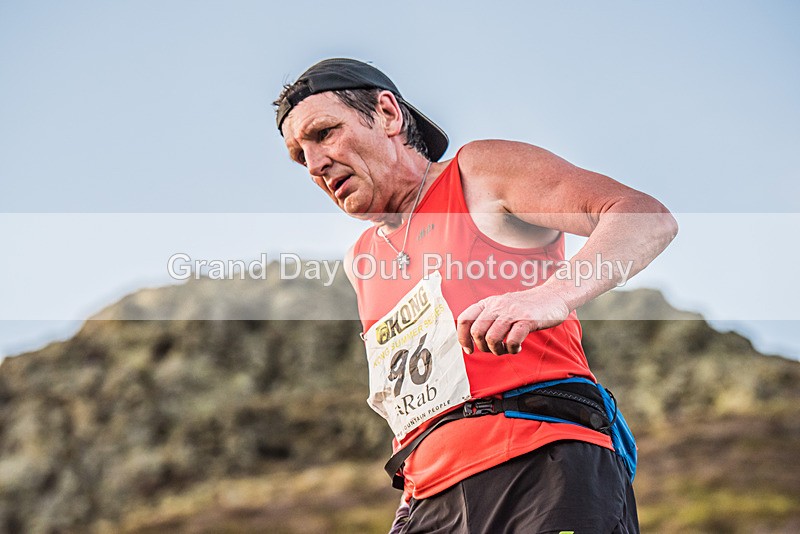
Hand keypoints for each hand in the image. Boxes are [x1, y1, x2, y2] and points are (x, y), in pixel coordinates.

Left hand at [456, 288, 570, 355]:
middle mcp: (498, 306)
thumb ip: (488, 317)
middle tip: (494, 350)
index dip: (462, 338)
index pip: (464, 319)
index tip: (469, 350)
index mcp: (489, 303)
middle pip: (477, 332)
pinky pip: (512, 341)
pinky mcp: (527, 320)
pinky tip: (518, 347)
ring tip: (506, 350)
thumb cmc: (527, 306)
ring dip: (497, 351)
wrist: (554, 296)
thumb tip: (472, 339)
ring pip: (491, 338)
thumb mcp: (503, 306)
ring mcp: (512, 312)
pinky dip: (512, 350)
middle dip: (483, 347)